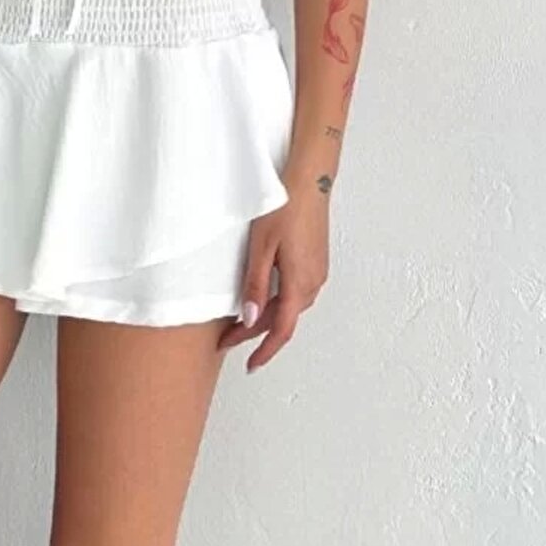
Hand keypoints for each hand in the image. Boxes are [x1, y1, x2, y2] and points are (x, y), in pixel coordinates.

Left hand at [217, 190, 329, 371]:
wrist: (310, 180)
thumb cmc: (284, 207)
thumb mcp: (261, 248)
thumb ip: (255, 286)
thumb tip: (248, 319)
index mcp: (299, 284)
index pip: (280, 330)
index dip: (263, 351)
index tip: (249, 365)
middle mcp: (313, 283)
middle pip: (283, 319)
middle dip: (256, 334)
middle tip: (227, 338)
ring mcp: (318, 272)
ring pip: (290, 306)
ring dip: (267, 317)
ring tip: (240, 321)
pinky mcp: (316, 262)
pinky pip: (296, 292)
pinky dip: (279, 302)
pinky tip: (264, 298)